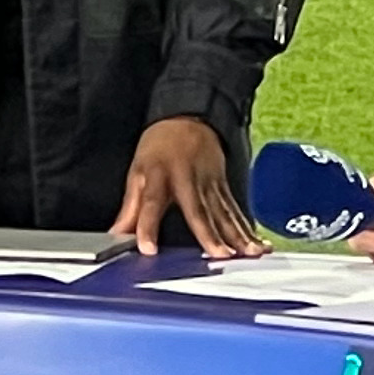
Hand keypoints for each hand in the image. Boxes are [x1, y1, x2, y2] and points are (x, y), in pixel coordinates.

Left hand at [114, 115, 263, 255]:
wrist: (190, 119)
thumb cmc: (160, 148)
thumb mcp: (139, 172)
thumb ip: (131, 208)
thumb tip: (116, 235)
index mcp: (160, 174)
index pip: (152, 202)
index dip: (148, 226)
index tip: (148, 249)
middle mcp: (188, 179)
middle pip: (198, 210)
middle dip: (209, 234)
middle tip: (219, 255)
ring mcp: (210, 183)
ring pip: (224, 213)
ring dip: (238, 235)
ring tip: (248, 253)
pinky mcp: (224, 187)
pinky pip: (236, 211)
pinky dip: (248, 230)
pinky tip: (258, 246)